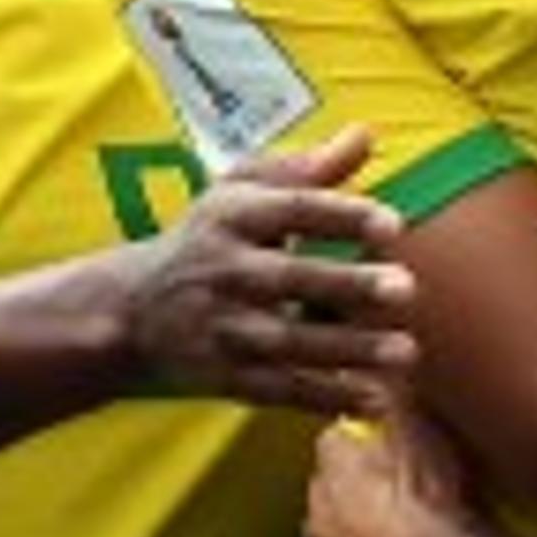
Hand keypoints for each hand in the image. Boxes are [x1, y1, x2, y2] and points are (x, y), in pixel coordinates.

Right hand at [125, 125, 414, 416]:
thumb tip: (365, 135)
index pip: (289, 210)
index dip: (340, 216)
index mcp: (232, 218)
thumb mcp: (241, 191)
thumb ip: (304, 169)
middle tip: (405, 288)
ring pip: (289, 343)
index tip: (392, 224)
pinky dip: (326, 399)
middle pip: (289, 279)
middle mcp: (225, 273)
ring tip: (406, 351)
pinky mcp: (226, 378)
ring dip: (349, 350)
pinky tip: (375, 400)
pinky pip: (281, 391)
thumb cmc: (207, 238)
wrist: (130, 309)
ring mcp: (224, 330)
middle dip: (346, 285)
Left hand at [303, 400, 486, 536]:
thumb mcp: (425, 431)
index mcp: (331, 466)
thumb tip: (384, 364)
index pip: (334, 440)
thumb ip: (399, 395)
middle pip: (327, 489)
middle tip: (395, 492)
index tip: (387, 448)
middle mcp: (314, 512)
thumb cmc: (436, 500)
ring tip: (396, 535)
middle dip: (351, 488)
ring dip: (350, 533)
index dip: (361, 443)